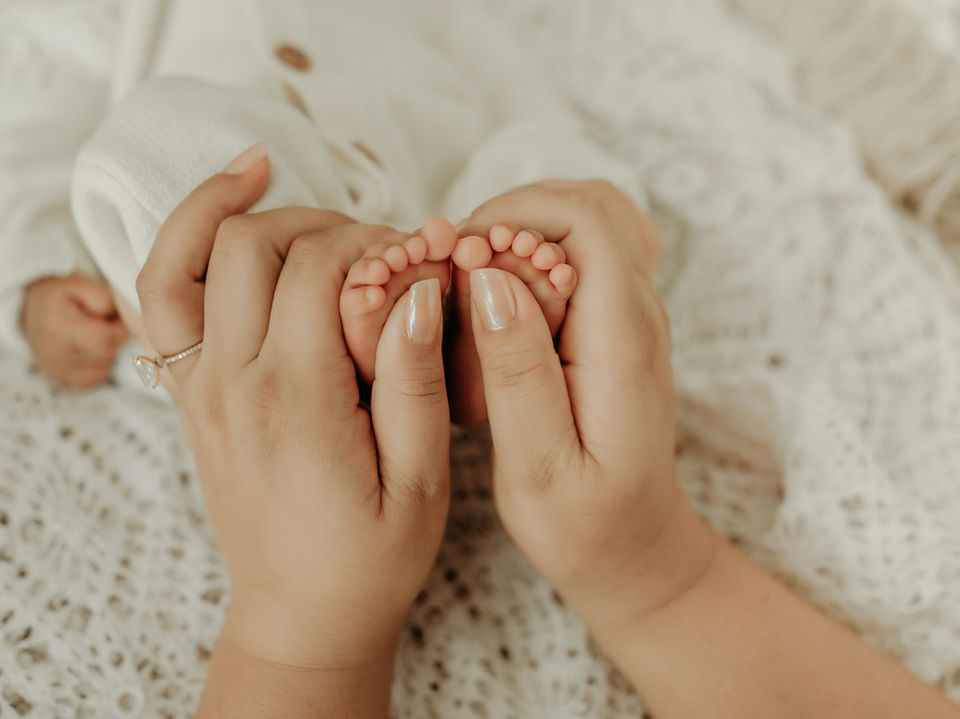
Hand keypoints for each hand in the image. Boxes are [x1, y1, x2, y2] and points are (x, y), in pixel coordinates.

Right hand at [21, 274, 128, 387]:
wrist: (35, 313)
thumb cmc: (59, 298)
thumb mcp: (78, 284)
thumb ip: (101, 297)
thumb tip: (119, 315)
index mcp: (57, 326)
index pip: (101, 339)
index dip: (119, 330)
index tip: (118, 320)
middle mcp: (53, 352)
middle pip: (104, 355)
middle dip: (114, 340)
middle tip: (107, 326)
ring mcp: (57, 369)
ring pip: (102, 368)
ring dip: (107, 353)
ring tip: (95, 336)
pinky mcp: (62, 379)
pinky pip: (94, 378)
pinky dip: (99, 365)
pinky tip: (90, 350)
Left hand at [135, 145, 450, 716]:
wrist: (303, 612)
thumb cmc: (371, 556)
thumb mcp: (422, 480)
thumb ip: (415, 379)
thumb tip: (417, 289)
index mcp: (297, 400)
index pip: (322, 269)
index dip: (376, 243)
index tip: (417, 260)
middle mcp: (234, 383)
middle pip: (252, 246)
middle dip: (321, 222)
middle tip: (374, 249)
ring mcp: (200, 388)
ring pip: (184, 257)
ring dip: (224, 206)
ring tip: (263, 168)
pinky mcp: (191, 396)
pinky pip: (158, 299)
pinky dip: (177, 243)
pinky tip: (217, 216)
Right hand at [462, 181, 959, 718]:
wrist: (636, 550)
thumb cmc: (584, 525)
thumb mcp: (538, 466)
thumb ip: (517, 371)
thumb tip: (491, 279)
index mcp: (623, 342)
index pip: (588, 221)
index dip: (516, 216)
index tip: (460, 258)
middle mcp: (640, 316)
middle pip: (594, 203)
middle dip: (515, 211)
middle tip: (459, 262)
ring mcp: (633, 317)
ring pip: (590, 221)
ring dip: (525, 229)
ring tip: (473, 276)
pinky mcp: (617, 327)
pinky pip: (583, 256)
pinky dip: (536, 254)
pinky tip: (498, 297)